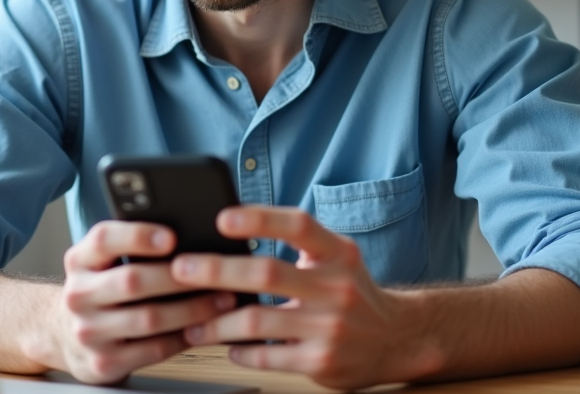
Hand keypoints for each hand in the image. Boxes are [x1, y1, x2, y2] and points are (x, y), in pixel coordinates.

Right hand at [50, 220, 236, 383]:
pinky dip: (183, 337)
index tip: (172, 236)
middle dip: (178, 277)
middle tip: (214, 272)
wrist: (67, 335)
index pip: (103, 239)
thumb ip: (132, 245)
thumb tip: (189, 233)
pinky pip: (153, 349)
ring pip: (148, 319)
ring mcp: (88, 332)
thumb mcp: (103, 261)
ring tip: (222, 300)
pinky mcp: (104, 362)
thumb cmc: (102, 288)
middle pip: (132, 281)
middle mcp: (78, 295)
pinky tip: (203, 327)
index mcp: (79, 260)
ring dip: (192, 309)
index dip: (138, 236)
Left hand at [169, 206, 425, 389]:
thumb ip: (297, 243)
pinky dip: (240, 351)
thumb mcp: (337, 258)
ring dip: (216, 322)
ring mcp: (330, 327)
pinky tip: (227, 346)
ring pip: (258, 320)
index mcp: (338, 254)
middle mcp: (337, 288)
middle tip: (181, 269)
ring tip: (192, 323)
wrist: (397, 339)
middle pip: (267, 273)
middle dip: (216, 270)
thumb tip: (233, 227)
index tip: (222, 218)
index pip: (298, 225)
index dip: (260, 218)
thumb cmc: (353, 292)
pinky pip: (267, 356)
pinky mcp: (321, 362)